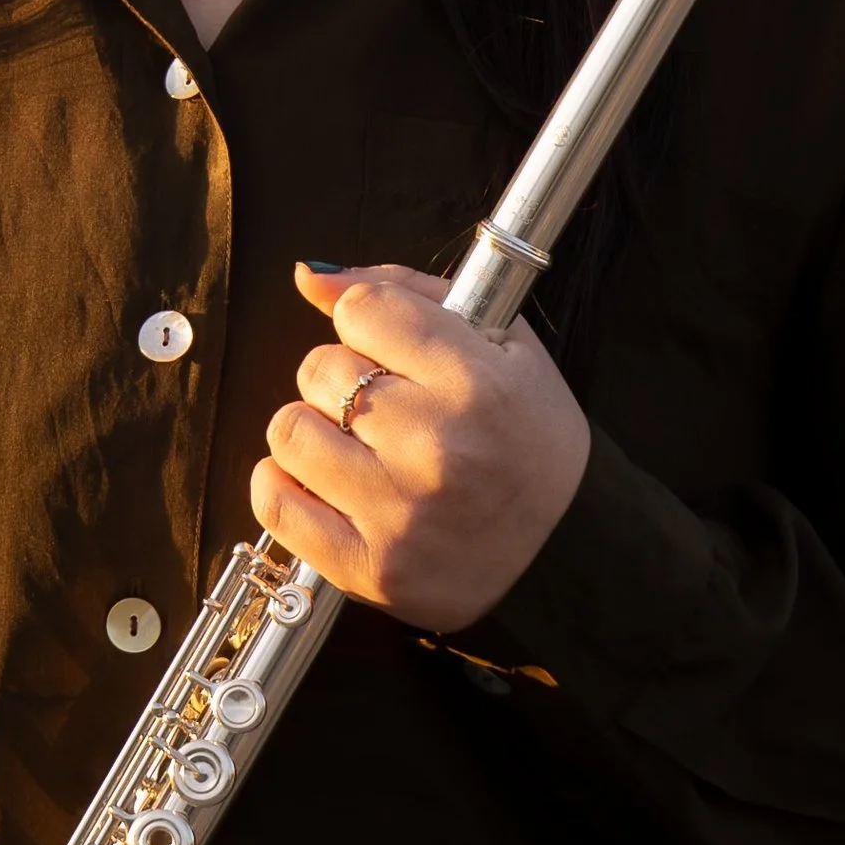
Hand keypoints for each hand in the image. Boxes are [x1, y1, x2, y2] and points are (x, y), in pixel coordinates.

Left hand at [253, 261, 589, 634]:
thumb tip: (309, 276)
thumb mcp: (502, 343)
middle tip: (384, 407)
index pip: (361, 308)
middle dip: (342, 378)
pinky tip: (319, 482)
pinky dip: (283, 486)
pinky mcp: (370, 568)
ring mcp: (399, 513)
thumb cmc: (528, 437)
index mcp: (476, 383)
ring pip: (289, 430)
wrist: (568, 547)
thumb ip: (403, 291)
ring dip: (312, 431)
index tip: (391, 349)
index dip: (368, 321)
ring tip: (356, 448)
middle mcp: (436, 447)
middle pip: (320, 367)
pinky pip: (276, 504)